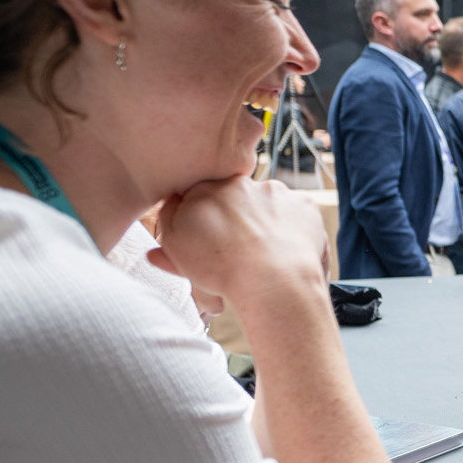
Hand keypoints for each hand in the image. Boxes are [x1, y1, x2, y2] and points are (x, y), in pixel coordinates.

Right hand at [148, 178, 327, 318]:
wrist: (271, 279)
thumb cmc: (221, 269)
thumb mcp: (179, 253)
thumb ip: (169, 237)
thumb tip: (159, 239)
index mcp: (205, 190)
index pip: (201, 197)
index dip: (206, 220)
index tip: (212, 240)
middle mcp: (240, 184)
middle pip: (236, 199)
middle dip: (236, 221)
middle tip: (238, 252)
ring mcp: (276, 191)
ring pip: (268, 206)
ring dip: (266, 224)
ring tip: (266, 257)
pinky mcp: (304, 203)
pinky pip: (298, 214)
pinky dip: (295, 231)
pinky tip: (290, 253)